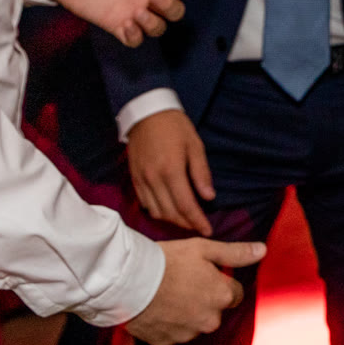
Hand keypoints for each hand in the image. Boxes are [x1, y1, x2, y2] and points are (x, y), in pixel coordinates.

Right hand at [125, 236, 266, 344]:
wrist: (130, 280)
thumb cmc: (168, 260)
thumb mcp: (205, 249)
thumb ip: (236, 253)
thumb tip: (263, 250)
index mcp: (222, 297)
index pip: (235, 294)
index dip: (221, 282)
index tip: (204, 274)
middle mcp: (210, 320)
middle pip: (214, 310)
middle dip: (204, 299)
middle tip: (183, 281)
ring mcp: (187, 334)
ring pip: (194, 323)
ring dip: (186, 312)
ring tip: (167, 293)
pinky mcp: (166, 342)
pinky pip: (173, 332)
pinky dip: (168, 322)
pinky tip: (157, 306)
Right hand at [127, 108, 215, 235]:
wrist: (146, 113)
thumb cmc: (175, 127)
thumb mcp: (195, 145)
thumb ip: (201, 173)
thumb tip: (209, 197)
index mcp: (171, 170)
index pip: (185, 205)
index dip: (197, 221)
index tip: (208, 230)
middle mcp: (154, 179)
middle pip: (170, 213)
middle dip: (186, 224)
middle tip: (199, 226)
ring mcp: (141, 180)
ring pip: (156, 211)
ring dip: (172, 220)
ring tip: (186, 220)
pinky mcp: (134, 179)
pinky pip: (145, 203)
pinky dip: (158, 212)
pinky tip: (168, 210)